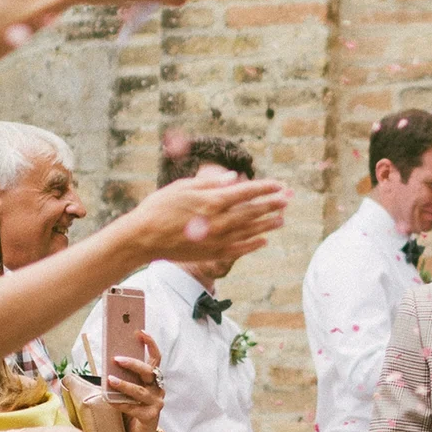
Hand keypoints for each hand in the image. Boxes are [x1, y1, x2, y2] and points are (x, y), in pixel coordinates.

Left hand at [109, 330, 164, 431]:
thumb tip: (108, 364)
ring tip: (110, 380)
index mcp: (154, 379)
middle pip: (148, 372)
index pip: (156, 358)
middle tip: (116, 359)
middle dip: (133, 364)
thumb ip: (124, 377)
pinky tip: (110, 401)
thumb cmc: (132, 408)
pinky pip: (133, 408)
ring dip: (124, 384)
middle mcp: (158, 389)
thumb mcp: (130, 390)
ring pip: (140, 391)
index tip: (140, 332)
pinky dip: (120, 404)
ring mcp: (156, 403)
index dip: (150, 344)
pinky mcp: (150, 416)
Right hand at [124, 168, 287, 264]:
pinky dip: (254, 244)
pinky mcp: (212, 253)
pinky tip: (264, 240)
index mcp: (212, 201)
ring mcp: (217, 239)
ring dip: (268, 224)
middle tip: (288, 200)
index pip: (246, 192)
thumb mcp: (183, 187)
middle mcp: (219, 221)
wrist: (143, 238)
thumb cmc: (159, 207)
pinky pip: (240, 249)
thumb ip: (210, 183)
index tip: (279, 185)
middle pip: (253, 211)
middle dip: (273, 204)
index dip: (265, 188)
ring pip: (251, 231)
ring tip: (282, 219)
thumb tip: (234, 178)